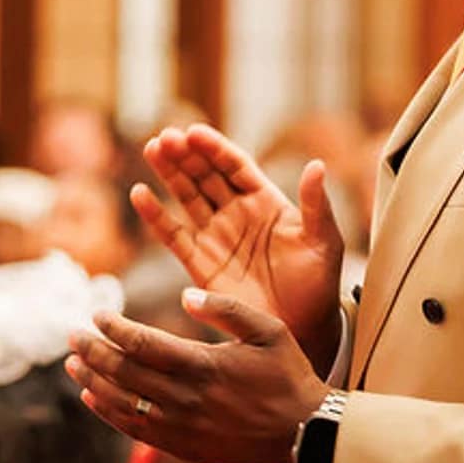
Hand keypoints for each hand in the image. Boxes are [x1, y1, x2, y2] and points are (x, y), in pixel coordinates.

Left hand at [67, 289, 330, 462]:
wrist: (306, 434)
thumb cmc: (289, 375)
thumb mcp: (269, 329)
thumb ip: (226, 307)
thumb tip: (185, 293)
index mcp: (204, 365)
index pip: (143, 344)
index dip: (114, 328)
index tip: (96, 314)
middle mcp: (186, 398)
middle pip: (124, 373)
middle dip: (93, 352)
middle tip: (72, 336)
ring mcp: (182, 426)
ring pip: (123, 403)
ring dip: (93, 382)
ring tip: (72, 365)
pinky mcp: (183, 446)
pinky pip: (135, 430)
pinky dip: (109, 414)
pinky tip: (93, 398)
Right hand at [132, 125, 344, 371]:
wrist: (302, 330)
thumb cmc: (319, 284)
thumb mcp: (324, 241)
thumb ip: (316, 204)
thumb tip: (317, 165)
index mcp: (266, 201)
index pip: (235, 166)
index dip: (215, 148)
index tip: (195, 132)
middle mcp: (236, 213)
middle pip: (205, 175)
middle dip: (186, 154)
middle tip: (165, 136)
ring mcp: (216, 236)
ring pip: (186, 196)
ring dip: (169, 173)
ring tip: (152, 149)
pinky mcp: (200, 264)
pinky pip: (173, 235)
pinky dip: (155, 216)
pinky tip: (140, 194)